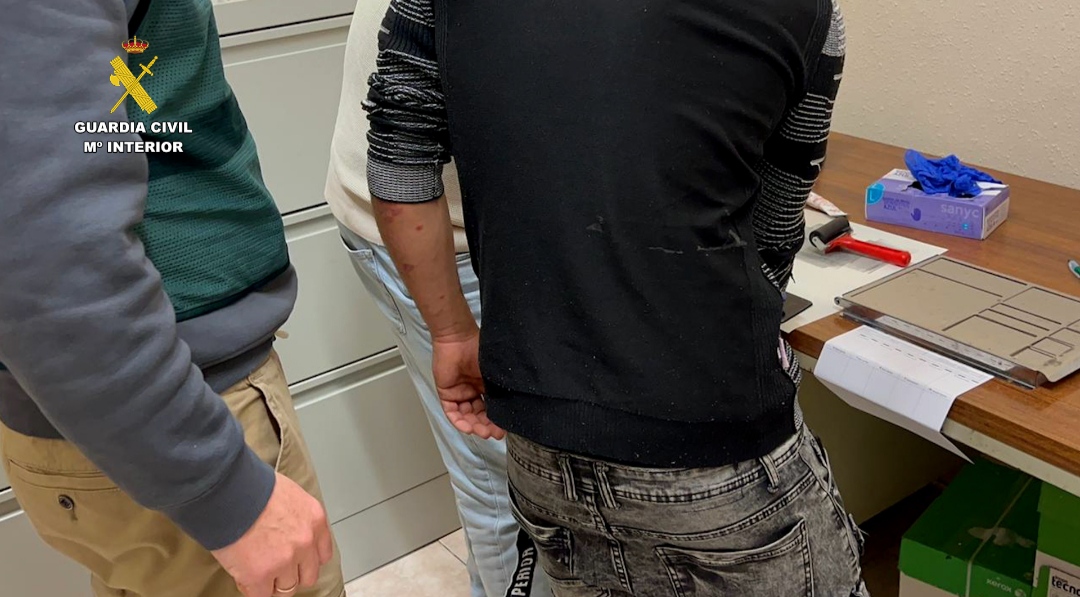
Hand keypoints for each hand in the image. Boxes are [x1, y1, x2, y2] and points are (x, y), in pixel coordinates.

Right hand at [212, 473, 333, 596]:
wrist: (228, 490)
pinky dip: (252, 589)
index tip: (297, 561)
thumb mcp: (286, 493)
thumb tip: (285, 528)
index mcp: (314, 519)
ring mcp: (285, 561)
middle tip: (275, 568)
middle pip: (308, 575)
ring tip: (257, 572)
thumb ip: (293, 515)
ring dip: (272, 583)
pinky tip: (244, 577)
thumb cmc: (251, 484)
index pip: (322, 554)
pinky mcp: (260, 575)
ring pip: (286, 589)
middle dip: (292, 574)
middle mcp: (305, 542)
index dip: (307, 560)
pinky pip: (261, 595)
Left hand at [432, 327, 504, 439]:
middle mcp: (473, 391)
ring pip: (467, 416)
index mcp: (486, 385)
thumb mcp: (494, 372)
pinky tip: (468, 428)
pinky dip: (459, 422)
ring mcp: (459, 393)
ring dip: (474, 426)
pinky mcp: (446, 393)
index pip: (492, 407)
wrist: (458, 339)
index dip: (497, 420)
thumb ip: (501, 387)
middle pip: (480, 415)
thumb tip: (512, 406)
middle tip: (494, 434)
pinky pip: (452, 412)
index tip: (504, 429)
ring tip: (482, 432)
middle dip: (487, 426)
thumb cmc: (479, 349)